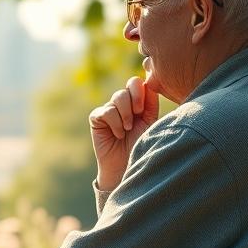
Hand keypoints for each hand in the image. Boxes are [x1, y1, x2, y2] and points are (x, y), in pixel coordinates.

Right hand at [89, 75, 159, 191]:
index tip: (144, 107)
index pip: (137, 83)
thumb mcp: (150, 122)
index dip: (141, 90)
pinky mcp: (97, 117)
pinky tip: (117, 134)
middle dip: (135, 101)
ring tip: (127, 130)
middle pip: (128, 87)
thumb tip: (148, 83)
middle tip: (137, 116)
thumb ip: (150, 103)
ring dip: (126, 115)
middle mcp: (122, 103)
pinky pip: (106, 111)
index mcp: (137, 101)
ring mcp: (109, 109)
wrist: (127, 165)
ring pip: (118, 97)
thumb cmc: (141, 145)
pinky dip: (115, 123)